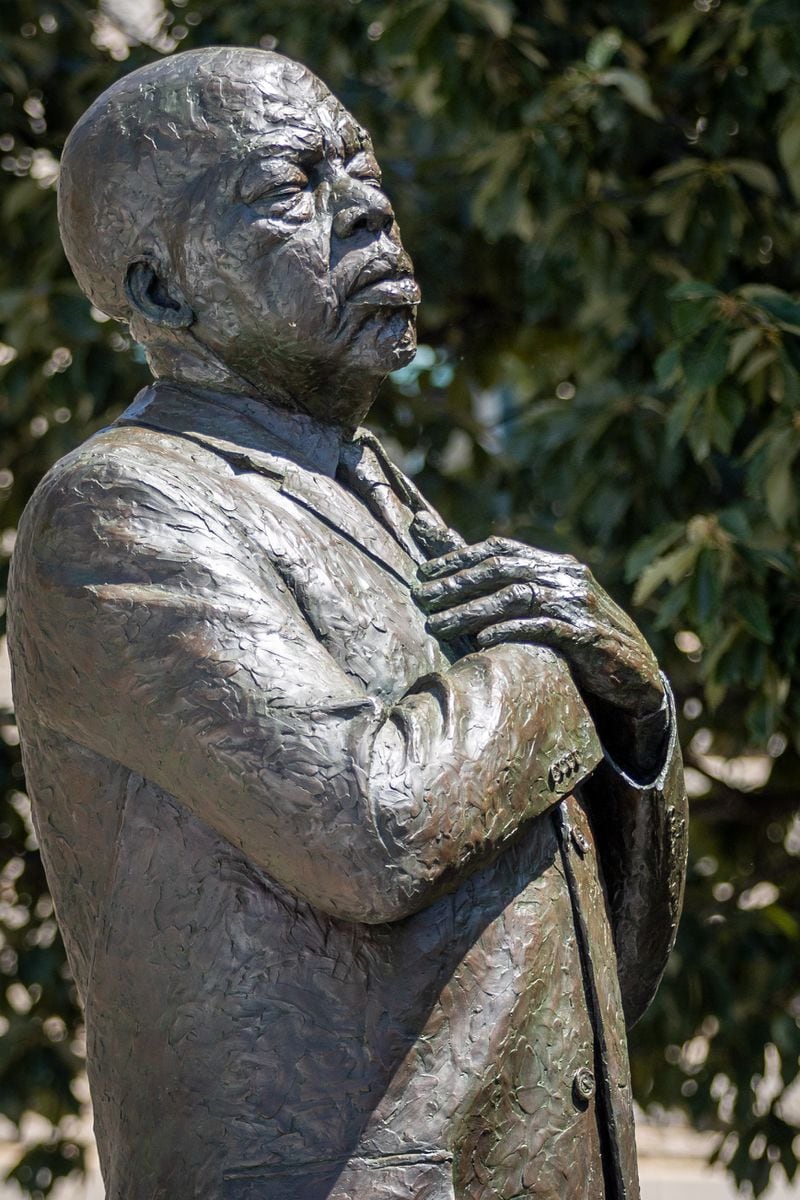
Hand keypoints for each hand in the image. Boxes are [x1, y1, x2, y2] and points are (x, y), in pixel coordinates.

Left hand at [414, 536, 665, 724]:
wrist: (636, 673)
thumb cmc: (581, 638)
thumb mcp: (550, 606)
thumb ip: (513, 589)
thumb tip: (472, 576)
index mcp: (555, 564)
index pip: (500, 549)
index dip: (459, 557)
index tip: (424, 572)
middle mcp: (567, 576)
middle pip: (501, 570)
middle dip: (456, 583)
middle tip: (420, 598)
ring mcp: (579, 604)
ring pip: (514, 598)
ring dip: (470, 611)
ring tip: (436, 625)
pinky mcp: (588, 635)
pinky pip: (542, 628)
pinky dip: (509, 631)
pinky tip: (482, 641)